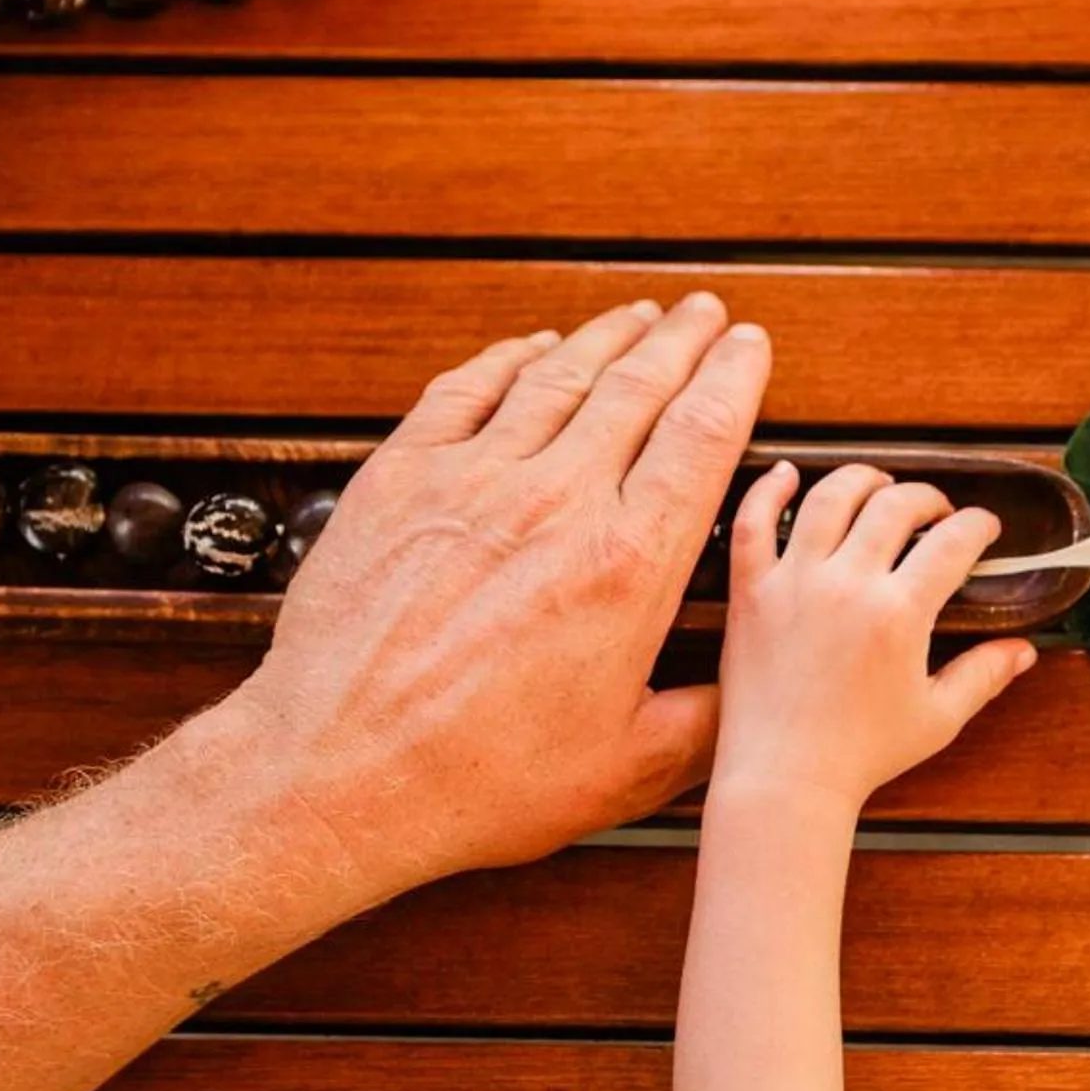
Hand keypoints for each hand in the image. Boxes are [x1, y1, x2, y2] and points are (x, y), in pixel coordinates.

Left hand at [222, 293, 772, 899]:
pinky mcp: (401, 480)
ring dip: (605, 337)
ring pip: (556, 378)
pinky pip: (465, 392)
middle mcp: (554, 504)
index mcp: (624, 565)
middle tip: (705, 313)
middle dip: (681, 339)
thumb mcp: (624, 769)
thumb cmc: (473, 778)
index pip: (700, 436)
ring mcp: (473, 481)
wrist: (338, 770)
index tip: (749, 347)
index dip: (733, 377)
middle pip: (636, 387)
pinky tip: (531, 349)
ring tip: (638, 316)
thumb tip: (751, 693)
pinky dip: (507, 360)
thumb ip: (705, 722)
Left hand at [709, 463, 1035, 813]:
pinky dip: (768, 489)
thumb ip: (983, 676)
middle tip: (937, 512)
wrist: (785, 780)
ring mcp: (793, 582)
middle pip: (896, 505)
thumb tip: (1024, 652)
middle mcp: (847, 584)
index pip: (952, 541)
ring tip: (878, 485)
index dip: (978, 525)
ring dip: (862, 479)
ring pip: (829, 496)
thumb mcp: (937, 718)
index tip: (983, 527)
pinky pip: (752, 522)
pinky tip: (786, 472)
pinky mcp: (750, 591)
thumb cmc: (861, 755)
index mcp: (899, 613)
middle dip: (928, 498)